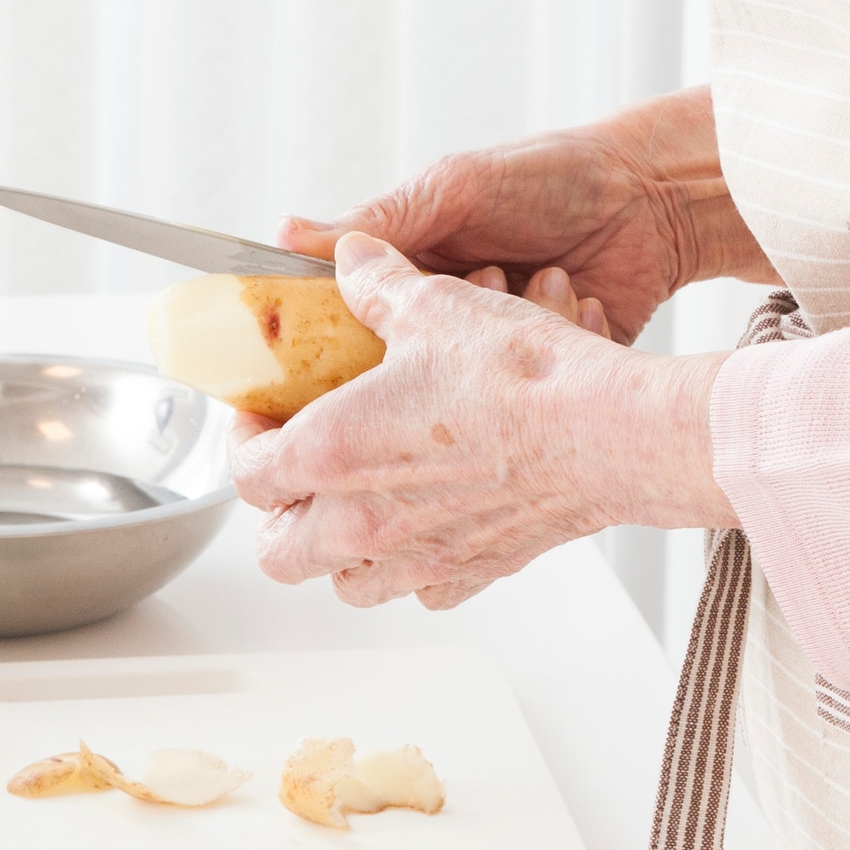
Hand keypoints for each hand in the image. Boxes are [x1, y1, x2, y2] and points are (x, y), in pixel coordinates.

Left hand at [235, 235, 736, 609]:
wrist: (606, 430)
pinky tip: (432, 525)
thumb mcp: (434, 304)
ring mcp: (421, 556)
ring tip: (355, 508)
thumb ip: (378, 283)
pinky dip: (416, 567)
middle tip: (294, 477)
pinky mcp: (477, 570)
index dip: (243, 442)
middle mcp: (365, 521)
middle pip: (280, 552)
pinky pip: (424, 590)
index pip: (249, 472)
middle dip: (276, 517)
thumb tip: (353, 259)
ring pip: (347, 584)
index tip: (259, 417)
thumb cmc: (522, 376)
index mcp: (333, 453)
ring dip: (339, 552)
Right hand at [278, 88, 766, 343]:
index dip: (340, 350)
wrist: (650, 197)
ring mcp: (501, 360)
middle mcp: (450, 327)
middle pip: (407, 374)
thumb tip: (288, 230)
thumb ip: (383, 218)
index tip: (347, 349)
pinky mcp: (551, 380)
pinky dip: (560, 338)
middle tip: (479, 282)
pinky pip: (537, 393)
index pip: (348, 331)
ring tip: (534, 275)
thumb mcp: (458, 187)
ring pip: (476, 386)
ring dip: (508, 331)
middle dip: (441, 340)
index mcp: (412, 280)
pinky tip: (578, 294)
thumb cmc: (551, 176)